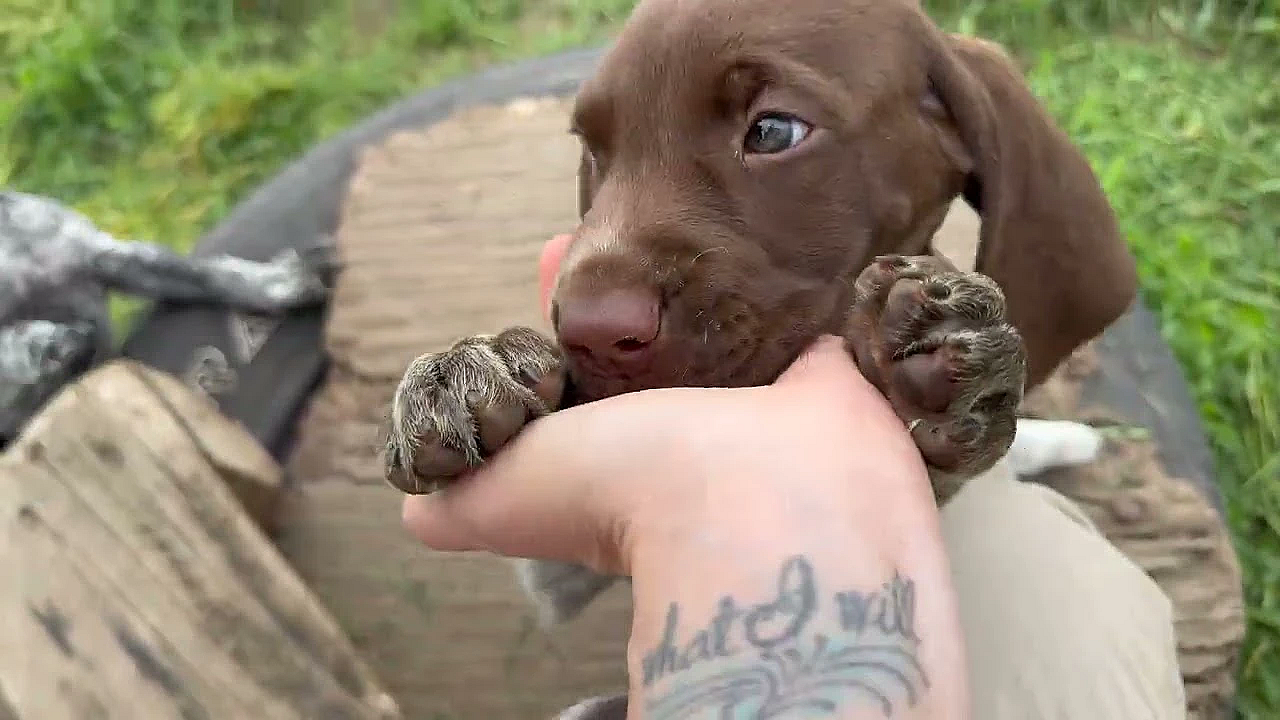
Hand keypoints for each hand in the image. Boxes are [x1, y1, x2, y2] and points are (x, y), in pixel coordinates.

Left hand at [401, 235, 934, 576]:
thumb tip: (415, 515)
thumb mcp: (513, 496)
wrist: (770, 502)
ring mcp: (760, 409)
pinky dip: (781, 287)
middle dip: (627, 289)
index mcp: (620, 458)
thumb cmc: (632, 493)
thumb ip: (465, 500)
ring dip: (699, 281)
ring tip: (674, 220)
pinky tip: (760, 241)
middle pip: (650, 348)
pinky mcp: (821, 377)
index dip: (562, 329)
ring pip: (721, 331)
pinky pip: (795, 321)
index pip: (581, 380)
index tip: (551, 260)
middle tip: (602, 230)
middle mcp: (689, 435)